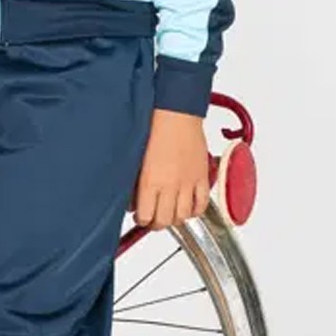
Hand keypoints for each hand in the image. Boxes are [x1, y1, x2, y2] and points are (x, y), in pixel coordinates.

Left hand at [131, 108, 209, 229]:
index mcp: (151, 181)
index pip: (146, 217)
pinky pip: (202, 205)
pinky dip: (195, 210)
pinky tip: (188, 207)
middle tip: (153, 216)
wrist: (177, 113)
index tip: (140, 215)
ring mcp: (189, 183)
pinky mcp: (203, 177)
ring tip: (170, 211)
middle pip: (164, 221)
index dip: (142, 220)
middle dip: (157, 222)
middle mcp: (171, 185)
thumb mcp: (137, 159)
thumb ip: (134, 183)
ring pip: (183, 217)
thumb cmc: (155, 128)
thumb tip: (133, 201)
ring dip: (175, 218)